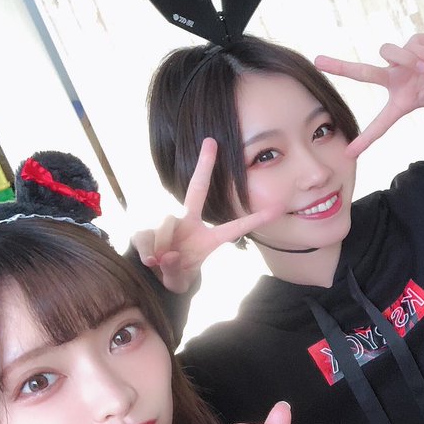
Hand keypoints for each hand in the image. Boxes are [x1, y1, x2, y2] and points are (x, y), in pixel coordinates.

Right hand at [131, 138, 279, 292]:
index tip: (277, 208)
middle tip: (211, 142)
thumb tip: (166, 255)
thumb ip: (174, 270)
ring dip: (163, 248)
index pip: (233, 228)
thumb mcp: (178, 281)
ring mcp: (168, 221)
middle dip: (205, 165)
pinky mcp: (147, 225)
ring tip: (160, 263)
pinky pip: (147, 236)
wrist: (151, 277)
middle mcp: (189, 223)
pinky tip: (149, 260)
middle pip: (197, 189)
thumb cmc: (173, 275)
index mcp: (208, 239)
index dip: (254, 220)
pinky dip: (147, 251)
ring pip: (167, 226)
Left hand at [315, 33, 423, 155]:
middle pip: (365, 73)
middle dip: (342, 66)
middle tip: (319, 61)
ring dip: (410, 60)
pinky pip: (412, 45)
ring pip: (390, 54)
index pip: (381, 123)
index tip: (349, 153)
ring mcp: (403, 60)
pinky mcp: (413, 42)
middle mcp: (397, 80)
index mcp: (402, 101)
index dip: (366, 139)